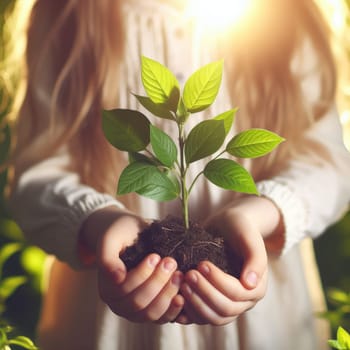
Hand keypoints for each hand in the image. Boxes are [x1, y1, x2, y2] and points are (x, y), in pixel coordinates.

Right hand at [80, 206, 183, 322]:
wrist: (134, 233)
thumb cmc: (122, 233)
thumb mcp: (111, 238)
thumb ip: (107, 257)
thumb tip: (117, 277)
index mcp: (107, 288)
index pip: (124, 288)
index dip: (142, 274)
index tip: (155, 256)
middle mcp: (119, 304)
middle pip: (138, 303)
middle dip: (157, 282)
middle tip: (171, 262)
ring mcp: (136, 311)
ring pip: (151, 314)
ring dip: (167, 294)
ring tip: (179, 274)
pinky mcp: (152, 311)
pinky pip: (162, 318)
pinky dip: (173, 310)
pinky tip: (182, 296)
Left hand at [177, 196, 281, 324]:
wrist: (227, 227)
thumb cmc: (239, 228)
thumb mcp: (248, 237)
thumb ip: (255, 258)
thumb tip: (250, 284)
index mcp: (256, 288)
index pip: (237, 293)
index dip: (218, 281)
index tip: (202, 264)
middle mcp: (244, 301)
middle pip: (224, 309)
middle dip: (204, 293)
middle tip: (188, 274)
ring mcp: (227, 304)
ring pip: (212, 317)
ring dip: (195, 304)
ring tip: (181, 283)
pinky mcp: (211, 303)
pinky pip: (201, 316)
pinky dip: (189, 312)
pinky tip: (176, 299)